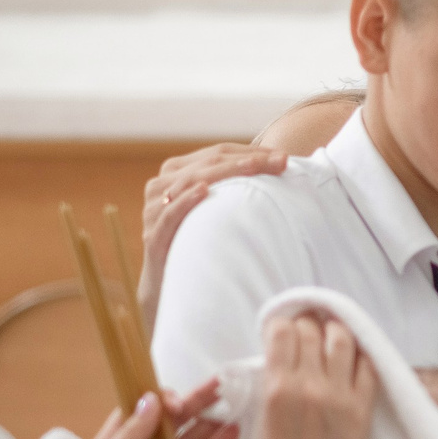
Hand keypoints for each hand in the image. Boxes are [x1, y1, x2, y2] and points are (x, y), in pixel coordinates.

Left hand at [64, 379, 239, 438]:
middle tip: (220, 387)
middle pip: (171, 422)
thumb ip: (132, 434)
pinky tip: (229, 437)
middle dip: (194, 404)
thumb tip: (153, 399)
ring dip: (208, 426)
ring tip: (234, 408)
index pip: (145, 408)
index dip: (164, 399)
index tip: (178, 405)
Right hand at [137, 143, 286, 334]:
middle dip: (248, 161)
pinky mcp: (153, 235)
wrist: (174, 286)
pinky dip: (186, 200)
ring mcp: (154, 210)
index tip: (284, 157)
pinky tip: (204, 190)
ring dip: (227, 173)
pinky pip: (169, 214)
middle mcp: (161, 185)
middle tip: (282, 161)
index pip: (218, 153)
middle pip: (209, 164)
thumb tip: (283, 162)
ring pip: (191, 181)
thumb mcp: (217, 207)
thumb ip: (234, 184)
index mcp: (176, 172)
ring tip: (256, 167)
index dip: (251, 152)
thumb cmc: (203, 241)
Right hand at [257, 314, 378, 438]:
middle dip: (308, 324)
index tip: (285, 329)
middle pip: (312, 329)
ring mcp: (340, 395)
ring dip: (336, 331)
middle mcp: (309, 385)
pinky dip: (361, 355)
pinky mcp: (363, 408)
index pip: (283, 331)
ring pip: (343, 339)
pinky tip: (355, 358)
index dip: (283, 324)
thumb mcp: (260, 419)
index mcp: (277, 388)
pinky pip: (368, 366)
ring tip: (333, 336)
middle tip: (308, 330)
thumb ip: (271, 384)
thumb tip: (281, 356)